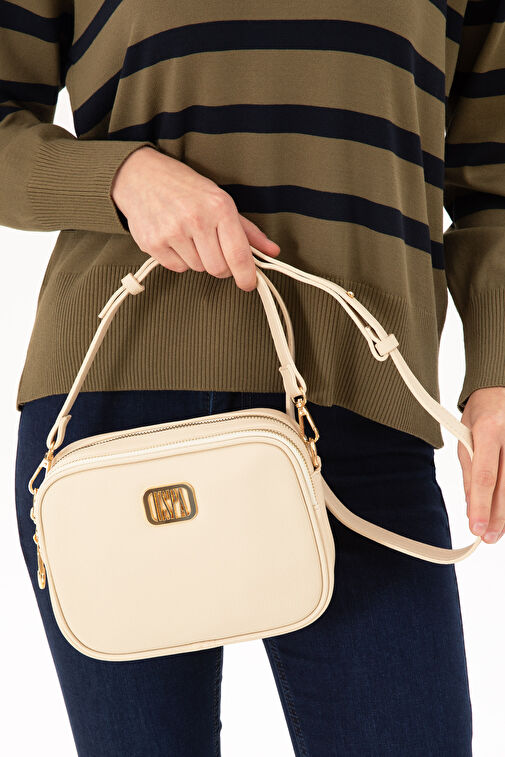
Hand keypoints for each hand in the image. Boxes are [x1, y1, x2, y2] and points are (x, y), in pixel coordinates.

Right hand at [110, 146, 280, 290]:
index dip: (246, 275)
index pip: (238, 254)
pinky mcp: (153, 243)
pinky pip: (177, 268)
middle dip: (222, 267)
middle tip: (216, 252)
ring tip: (190, 237)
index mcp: (219, 208)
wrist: (142, 176)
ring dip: (199, 260)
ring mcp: (172, 232)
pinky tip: (176, 240)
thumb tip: (272, 251)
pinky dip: (180, 259)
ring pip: (198, 269)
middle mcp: (196, 219)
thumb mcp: (221, 201)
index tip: (249, 284)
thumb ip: (248, 231)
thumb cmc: (186, 188)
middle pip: (218, 269)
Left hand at [458, 386, 504, 542]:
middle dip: (497, 516)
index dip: (480, 505)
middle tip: (489, 537)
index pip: (485, 476)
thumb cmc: (481, 414)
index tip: (475, 527)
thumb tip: (470, 505)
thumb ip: (468, 472)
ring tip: (498, 530)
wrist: (499, 389)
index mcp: (489, 430)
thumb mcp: (465, 437)